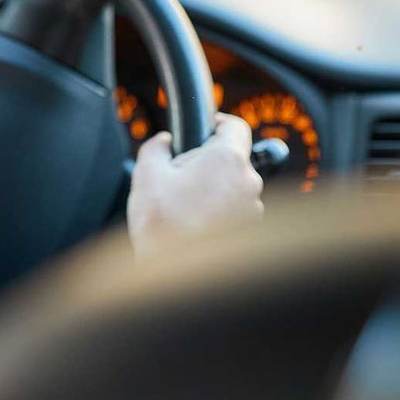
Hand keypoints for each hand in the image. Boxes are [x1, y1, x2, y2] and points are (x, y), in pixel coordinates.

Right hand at [126, 113, 264, 257]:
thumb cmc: (162, 225)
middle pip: (234, 159)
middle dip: (210, 163)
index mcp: (228, 160)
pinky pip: (237, 212)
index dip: (219, 123)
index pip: (236, 126)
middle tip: (182, 175)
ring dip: (217, 190)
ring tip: (187, 205)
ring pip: (236, 187)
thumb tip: (164, 142)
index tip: (205, 130)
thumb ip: (156, 146)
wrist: (175, 276)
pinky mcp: (251, 233)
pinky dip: (221, 213)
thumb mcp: (147, 174)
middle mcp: (249, 183)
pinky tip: (196, 224)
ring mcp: (252, 211)